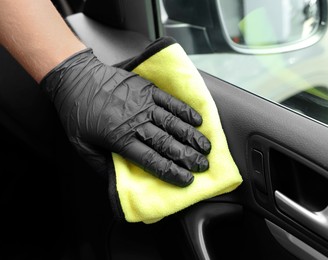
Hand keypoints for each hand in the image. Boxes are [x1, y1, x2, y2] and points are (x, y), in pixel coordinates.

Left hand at [40, 48, 210, 186]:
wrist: (76, 77)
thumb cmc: (77, 112)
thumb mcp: (80, 145)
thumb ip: (100, 164)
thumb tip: (116, 181)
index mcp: (120, 139)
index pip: (152, 161)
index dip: (172, 172)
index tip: (187, 180)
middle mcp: (136, 123)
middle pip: (167, 143)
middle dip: (188, 157)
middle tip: (203, 166)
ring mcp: (144, 104)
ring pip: (173, 123)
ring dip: (192, 137)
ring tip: (206, 147)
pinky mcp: (147, 89)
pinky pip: (171, 101)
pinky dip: (186, 111)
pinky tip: (198, 120)